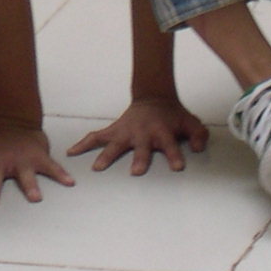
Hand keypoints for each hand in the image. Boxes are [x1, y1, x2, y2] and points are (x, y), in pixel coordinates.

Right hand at [68, 97, 210, 175]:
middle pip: (141, 147)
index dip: (174, 155)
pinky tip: (71, 152)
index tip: (177, 167)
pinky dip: (83, 143)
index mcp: (162, 132)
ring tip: (97, 168)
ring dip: (106, 156)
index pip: (170, 145)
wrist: (153, 98)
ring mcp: (126, 132)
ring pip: (114, 144)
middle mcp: (142, 133)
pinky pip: (95, 137)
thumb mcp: (190, 122)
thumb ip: (198, 135)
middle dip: (139, 159)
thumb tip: (199, 147)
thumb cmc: (172, 115)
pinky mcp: (113, 131)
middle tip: (136, 172)